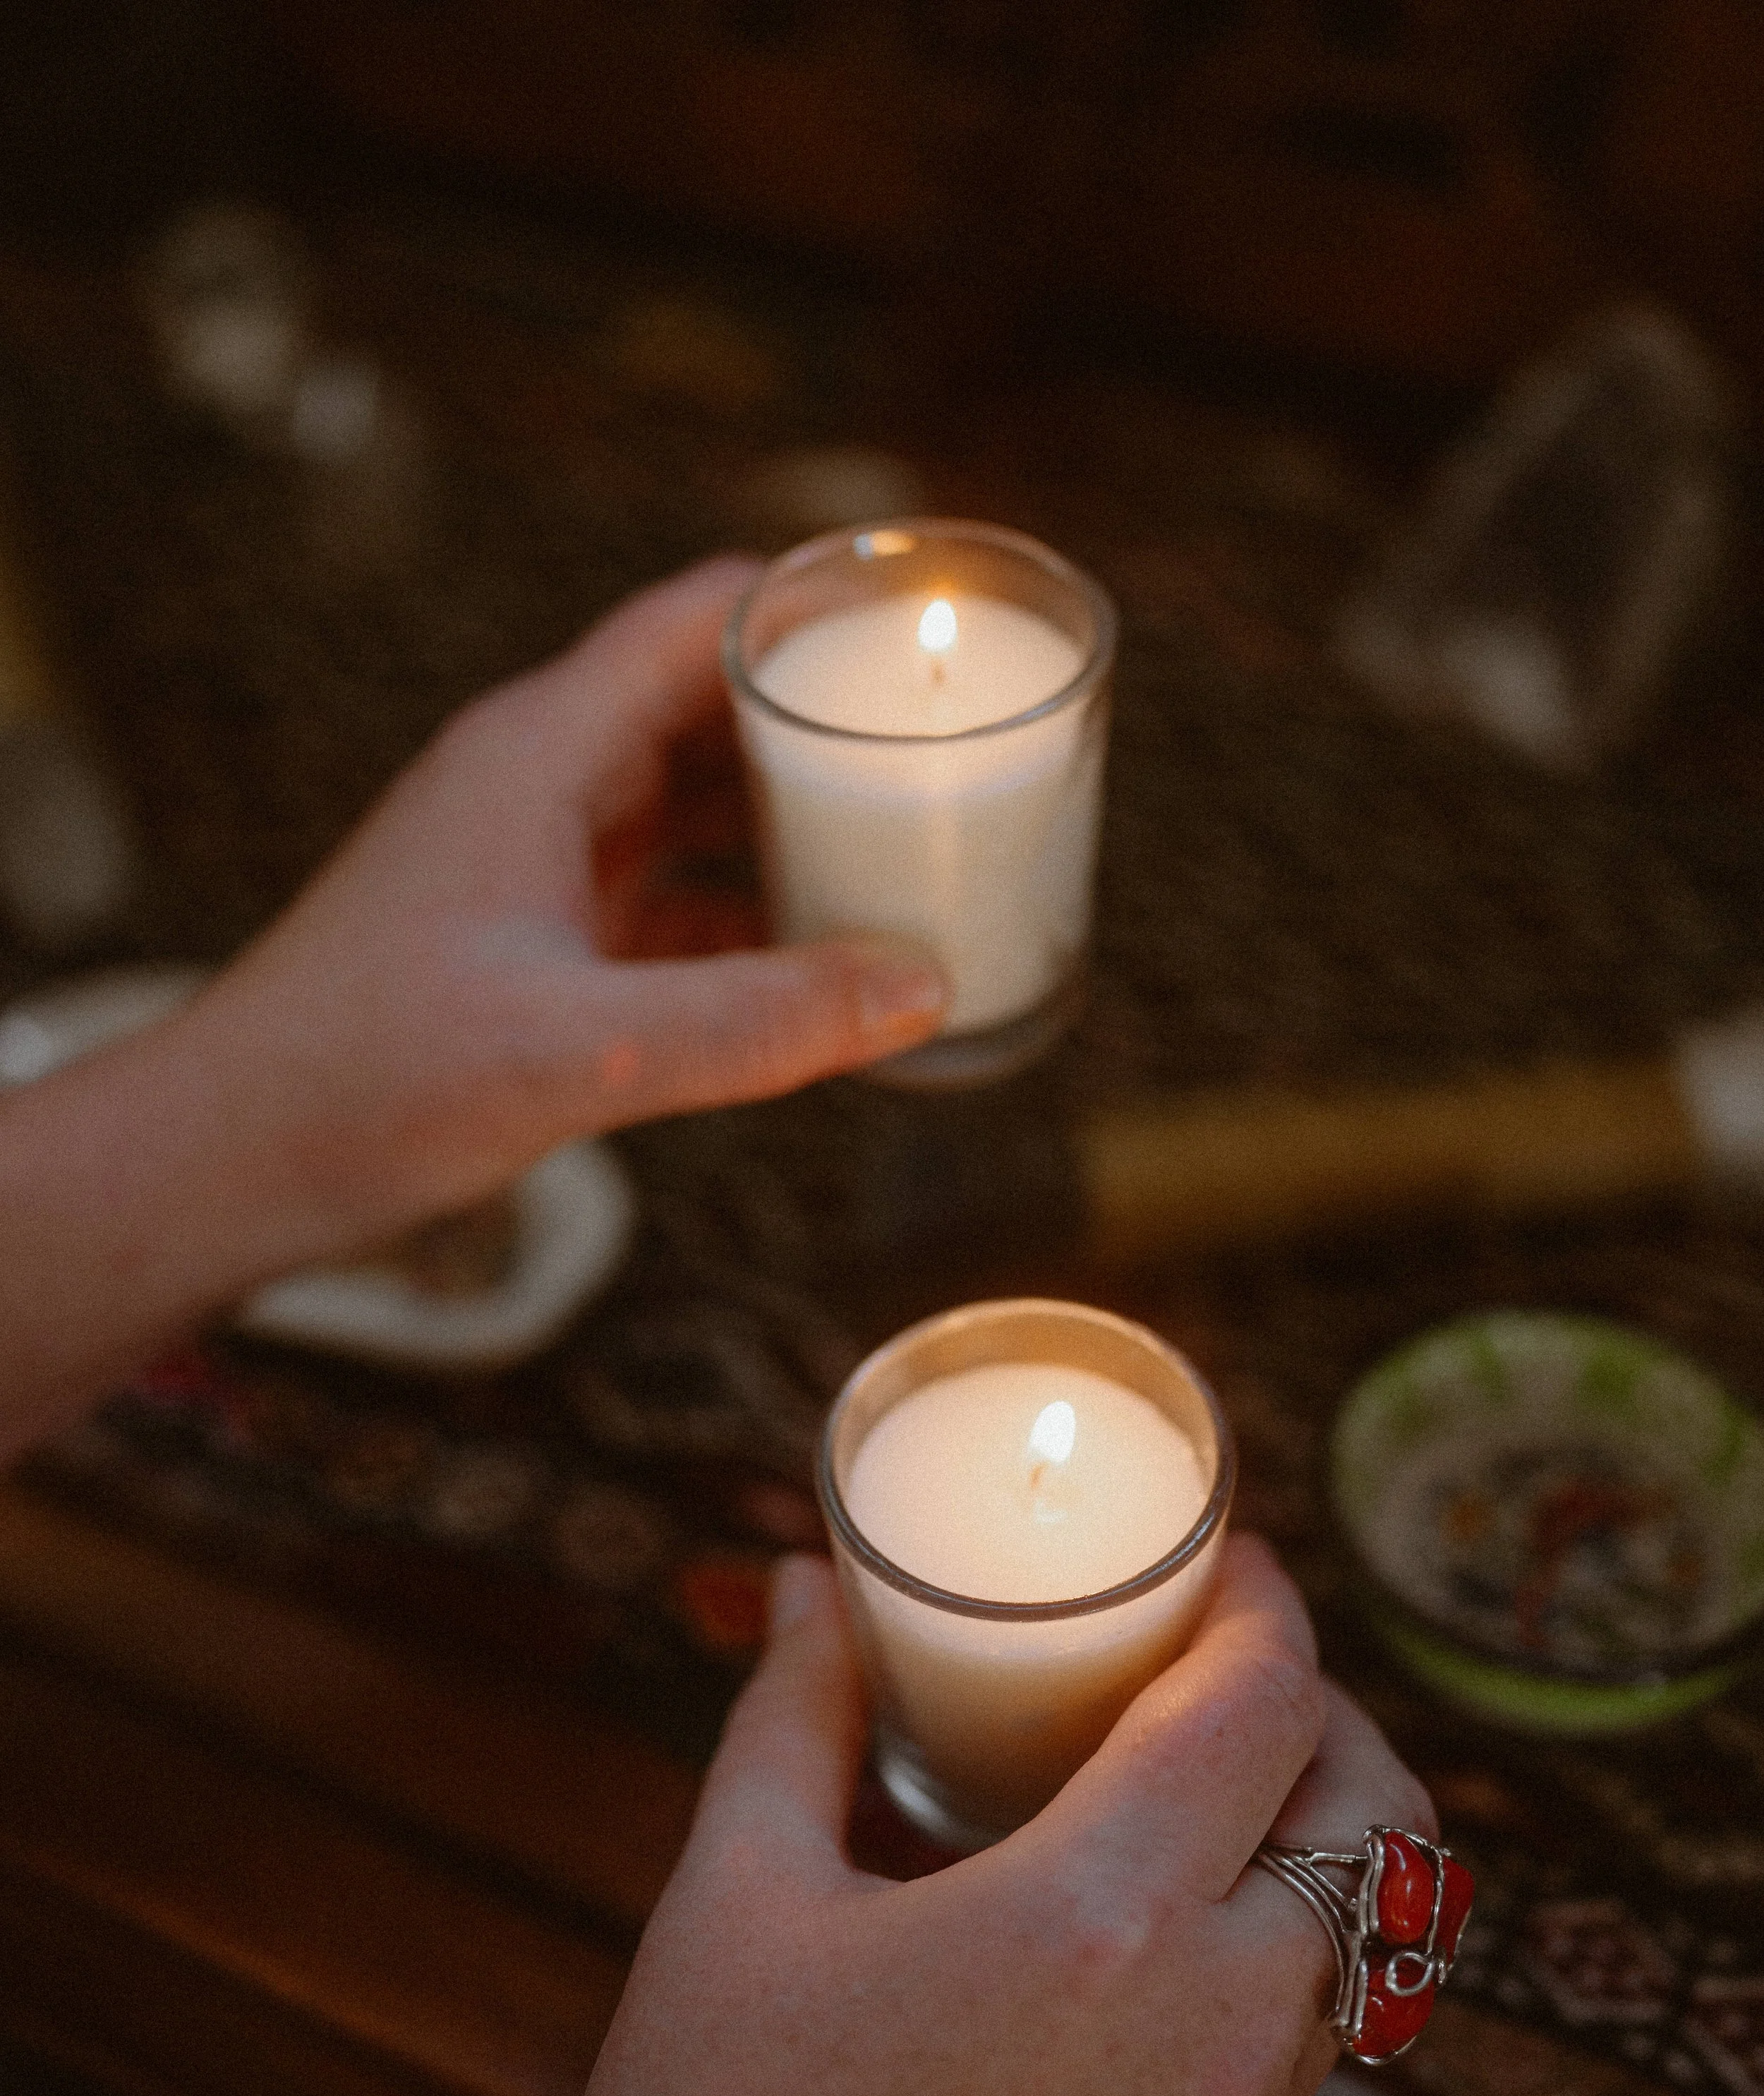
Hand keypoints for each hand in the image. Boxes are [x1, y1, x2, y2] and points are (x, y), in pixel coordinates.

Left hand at [0, 558, 946, 1456]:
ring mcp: (531, 864)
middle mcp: (537, 786)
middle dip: (828, 729)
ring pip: (690, 810)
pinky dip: (745, 919)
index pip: (698, 621)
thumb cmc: (364, 1081)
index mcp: (538, 754)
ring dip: (791, 829)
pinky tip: (819, 966)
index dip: (814, 609)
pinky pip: (666, 901)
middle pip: (710, 710)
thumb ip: (757, 1022)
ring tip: (912, 855)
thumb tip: (918, 990)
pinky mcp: (531, 945)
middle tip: (954, 757)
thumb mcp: (585, 1052)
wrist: (229, 1161)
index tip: (930, 632)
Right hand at [267, 1536, 1433, 2095]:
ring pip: (1361, 1948)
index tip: (1221, 1562)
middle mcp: (1212, 2035)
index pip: (1270, 1703)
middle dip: (1325, 1715)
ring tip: (1181, 1801)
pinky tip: (1130, 1951)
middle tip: (1218, 1674)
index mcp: (1102, 1922)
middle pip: (1382, 1818)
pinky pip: (1295, 2057)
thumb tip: (806, 1584)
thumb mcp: (735, 1897)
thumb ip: (794, 1713)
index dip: (1266, 1602)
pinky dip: (1268, 1962)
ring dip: (1311, 1844)